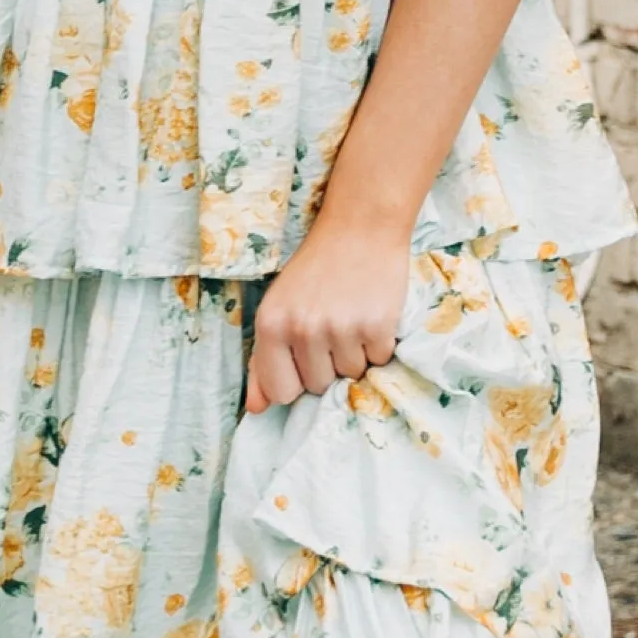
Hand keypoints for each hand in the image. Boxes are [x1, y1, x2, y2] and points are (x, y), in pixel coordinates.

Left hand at [244, 219, 410, 412]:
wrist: (360, 228)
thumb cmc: (315, 271)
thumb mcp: (278, 309)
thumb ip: (263, 361)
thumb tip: (258, 409)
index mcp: (271, 326)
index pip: (281, 392)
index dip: (296, 380)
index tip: (304, 358)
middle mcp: (303, 329)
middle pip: (319, 386)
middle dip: (327, 366)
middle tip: (332, 328)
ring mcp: (341, 329)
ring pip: (351, 375)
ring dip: (355, 355)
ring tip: (351, 319)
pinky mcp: (377, 326)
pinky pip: (379, 360)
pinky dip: (378, 344)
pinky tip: (370, 315)